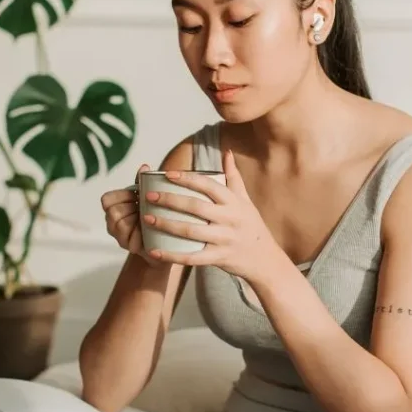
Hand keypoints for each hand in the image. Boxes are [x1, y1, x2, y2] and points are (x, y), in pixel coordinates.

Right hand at [100, 163, 159, 266]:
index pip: (106, 199)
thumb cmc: (156, 216)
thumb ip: (143, 183)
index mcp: (115, 208)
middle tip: (146, 209)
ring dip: (137, 219)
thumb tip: (144, 166)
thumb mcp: (149, 198)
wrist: (169, 243)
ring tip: (150, 218)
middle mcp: (113, 224)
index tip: (137, 195)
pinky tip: (152, 230)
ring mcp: (120, 238)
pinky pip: (132, 238)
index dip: (122, 196)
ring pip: (120, 224)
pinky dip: (143, 232)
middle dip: (132, 208)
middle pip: (113, 211)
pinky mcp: (130, 248)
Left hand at [141, 149, 283, 283]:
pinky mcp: (218, 258)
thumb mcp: (245, 200)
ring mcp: (224, 240)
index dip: (187, 179)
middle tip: (149, 196)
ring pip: (191, 231)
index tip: (167, 174)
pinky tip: (154, 251)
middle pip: (196, 206)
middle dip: (170, 200)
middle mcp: (230, 219)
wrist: (265, 259)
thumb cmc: (251, 226)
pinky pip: (192, 258)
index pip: (208, 185)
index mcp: (234, 202)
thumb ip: (234, 177)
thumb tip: (227, 152)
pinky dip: (172, 256)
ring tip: (147, 218)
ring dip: (167, 224)